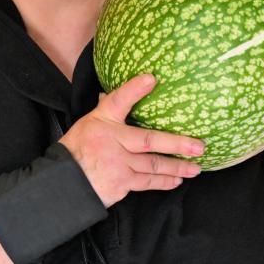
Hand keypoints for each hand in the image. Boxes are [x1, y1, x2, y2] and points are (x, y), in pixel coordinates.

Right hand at [59, 73, 204, 207]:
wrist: (64, 182)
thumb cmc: (78, 148)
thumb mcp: (91, 122)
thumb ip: (111, 109)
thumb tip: (137, 88)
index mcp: (103, 122)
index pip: (118, 101)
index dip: (134, 89)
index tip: (151, 78)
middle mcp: (113, 142)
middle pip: (149, 141)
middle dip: (177, 144)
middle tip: (199, 146)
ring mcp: (118, 165)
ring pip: (153, 165)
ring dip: (177, 167)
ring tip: (195, 167)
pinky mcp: (121, 184)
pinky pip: (147, 182)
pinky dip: (164, 181)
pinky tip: (176, 180)